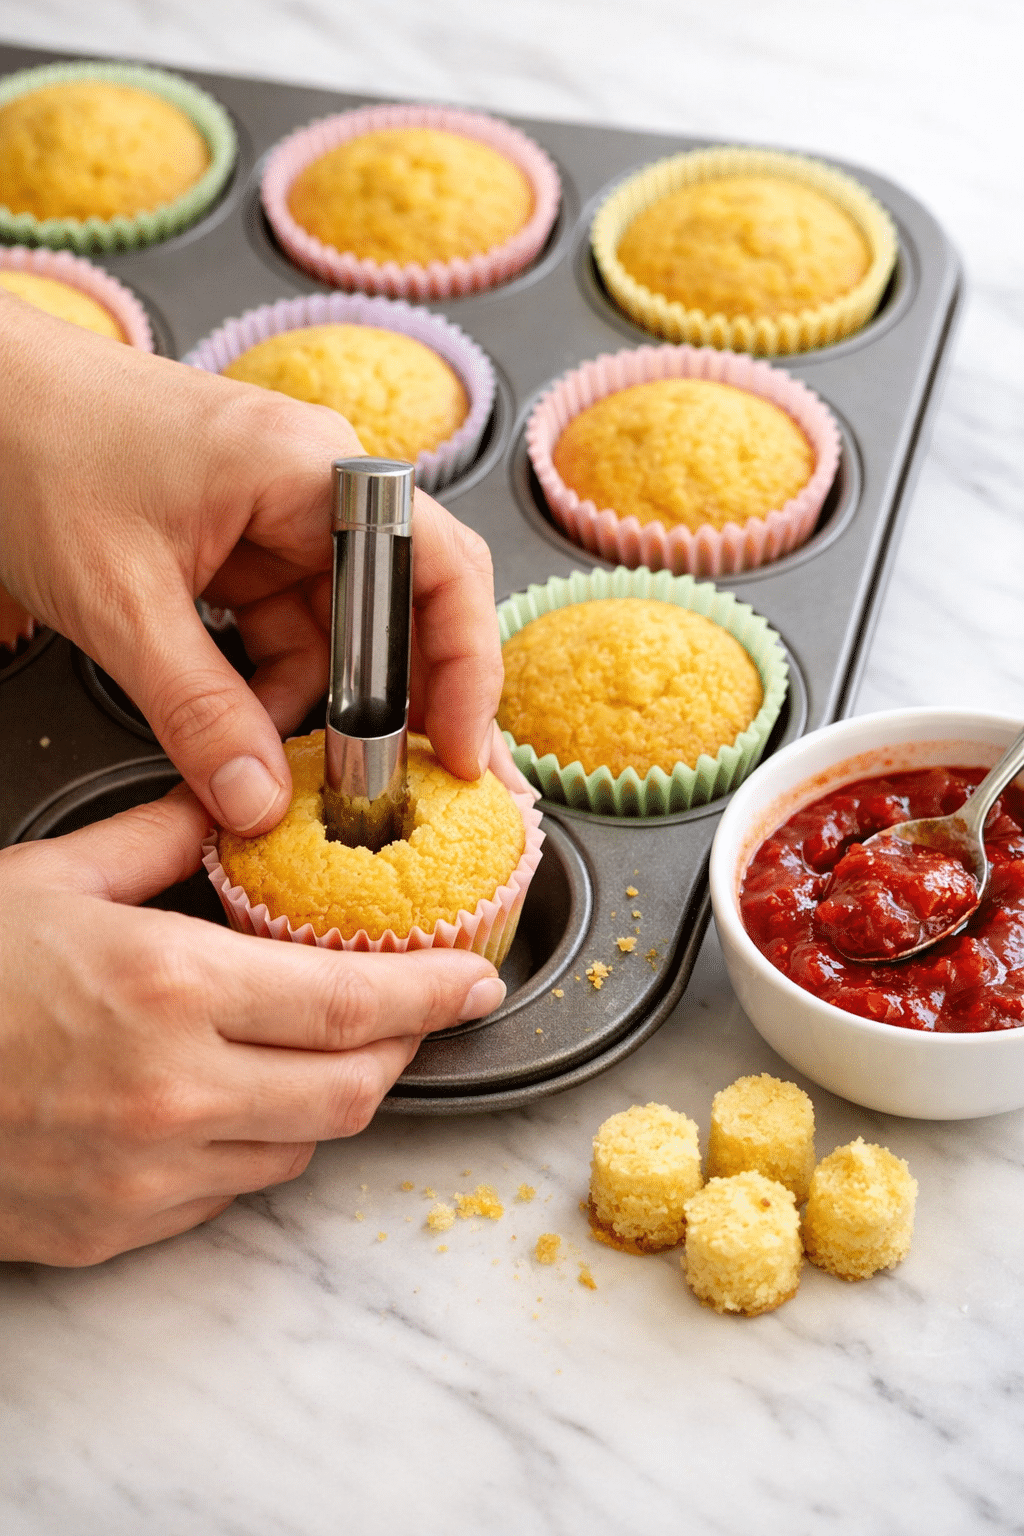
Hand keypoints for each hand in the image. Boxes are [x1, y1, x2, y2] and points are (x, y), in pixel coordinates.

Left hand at [0, 293, 502, 835]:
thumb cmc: (33, 441)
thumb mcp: (120, 601)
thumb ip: (197, 711)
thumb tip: (259, 801)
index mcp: (310, 469)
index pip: (438, 566)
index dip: (468, 665)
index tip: (465, 749)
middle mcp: (313, 487)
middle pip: (404, 607)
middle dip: (401, 702)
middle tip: (402, 783)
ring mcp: (278, 516)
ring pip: (342, 631)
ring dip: (323, 707)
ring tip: (301, 773)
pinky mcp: (240, 545)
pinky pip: (287, 630)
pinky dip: (272, 689)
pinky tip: (247, 733)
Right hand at [0, 787, 505, 1265]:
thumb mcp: (50, 876)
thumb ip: (163, 835)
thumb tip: (229, 799)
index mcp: (170, 988)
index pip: (354, 1003)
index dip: (435, 991)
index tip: (475, 978)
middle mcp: (174, 1094)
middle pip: (353, 1088)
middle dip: (403, 1047)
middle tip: (416, 1008)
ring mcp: (147, 1175)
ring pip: (303, 1146)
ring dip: (330, 1096)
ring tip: (316, 1047)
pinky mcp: (116, 1229)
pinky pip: (232, 1191)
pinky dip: (257, 1143)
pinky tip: (231, 1098)